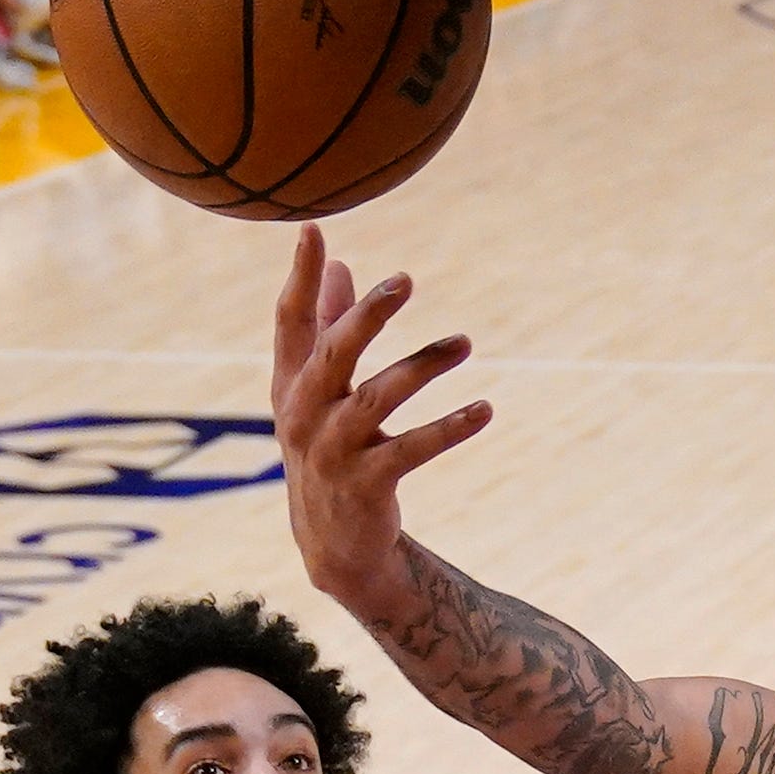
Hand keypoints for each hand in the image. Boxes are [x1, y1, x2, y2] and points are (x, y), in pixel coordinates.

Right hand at [272, 225, 490, 605]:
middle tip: (406, 280)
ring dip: (424, 367)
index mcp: (291, 383)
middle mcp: (304, 413)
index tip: (314, 229)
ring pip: (378, 397)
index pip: (290, 320)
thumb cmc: (328, 451)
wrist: (333, 544)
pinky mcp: (367, 485)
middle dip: (368, 314)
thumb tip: (345, 266)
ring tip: (465, 343)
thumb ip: (328, 329)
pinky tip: (484, 409)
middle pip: (334, 352)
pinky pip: (413, 449)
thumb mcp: (320, 393)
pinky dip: (449, 428)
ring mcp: (333, 451)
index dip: (302, 276)